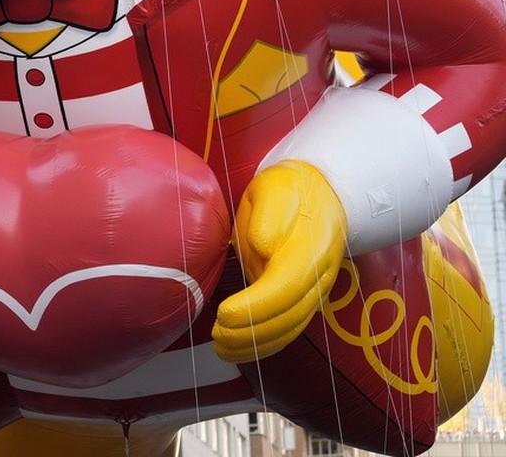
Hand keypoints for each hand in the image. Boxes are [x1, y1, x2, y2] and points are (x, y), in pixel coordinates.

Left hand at [212, 160, 346, 363]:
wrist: (324, 193)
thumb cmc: (291, 190)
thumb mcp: (275, 189)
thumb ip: (270, 217)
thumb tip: (263, 247)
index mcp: (310, 248)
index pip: (284, 287)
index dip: (255, 307)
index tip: (224, 314)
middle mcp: (318, 276)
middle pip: (289, 316)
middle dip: (251, 333)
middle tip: (216, 336)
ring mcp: (316, 290)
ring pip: (291, 328)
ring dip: (256, 345)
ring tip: (222, 349)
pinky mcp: (306, 297)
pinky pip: (290, 327)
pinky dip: (266, 344)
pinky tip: (240, 350)